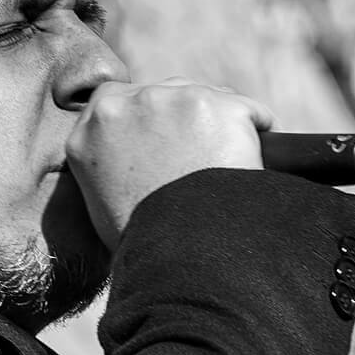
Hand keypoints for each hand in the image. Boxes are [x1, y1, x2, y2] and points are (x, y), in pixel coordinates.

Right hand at [66, 78, 271, 247]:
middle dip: (187, 122)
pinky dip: (260, 136)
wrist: (182, 261)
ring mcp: (177, 99)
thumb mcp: (102, 203)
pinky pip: (253, 115)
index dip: (152, 122)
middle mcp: (130, 102)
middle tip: (201, 165)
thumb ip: (109, 164)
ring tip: (225, 170)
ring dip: (221, 126)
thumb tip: (131, 161)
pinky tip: (251, 167)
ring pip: (211, 99)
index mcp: (94, 125)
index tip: (169, 145)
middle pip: (170, 93)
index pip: (124, 99)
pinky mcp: (222, 107)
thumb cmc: (144, 246)